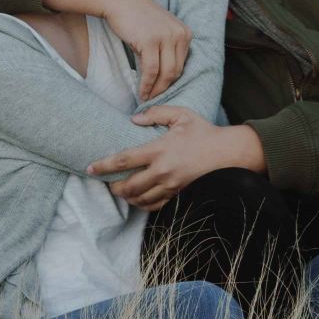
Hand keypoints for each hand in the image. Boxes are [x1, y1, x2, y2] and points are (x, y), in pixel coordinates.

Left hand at [87, 107, 264, 210]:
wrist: (229, 153)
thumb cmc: (204, 132)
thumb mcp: (181, 115)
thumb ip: (155, 113)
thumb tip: (134, 119)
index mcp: (159, 149)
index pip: (123, 160)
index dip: (103, 166)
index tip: (90, 168)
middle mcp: (163, 171)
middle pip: (128, 187)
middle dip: (113, 187)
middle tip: (107, 183)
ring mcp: (171, 186)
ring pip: (140, 200)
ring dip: (127, 198)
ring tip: (121, 191)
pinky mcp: (179, 195)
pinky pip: (155, 206)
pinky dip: (143, 204)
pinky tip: (139, 198)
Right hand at [104, 0, 191, 101]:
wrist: (119, 0)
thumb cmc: (136, 17)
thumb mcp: (160, 30)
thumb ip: (167, 48)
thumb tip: (164, 78)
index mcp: (185, 32)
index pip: (182, 64)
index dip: (171, 81)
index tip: (161, 91)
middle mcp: (179, 34)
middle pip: (176, 71)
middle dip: (164, 88)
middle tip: (152, 98)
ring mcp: (166, 37)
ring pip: (166, 74)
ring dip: (155, 90)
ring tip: (146, 98)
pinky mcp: (151, 41)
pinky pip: (151, 71)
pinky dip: (146, 84)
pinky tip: (141, 92)